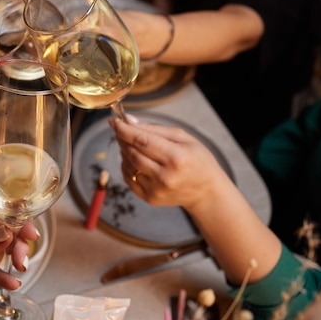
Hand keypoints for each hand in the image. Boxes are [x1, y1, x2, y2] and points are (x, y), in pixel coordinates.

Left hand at [109, 115, 232, 210]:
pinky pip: (129, 178)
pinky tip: (134, 160)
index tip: (114, 121)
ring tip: (131, 145)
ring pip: (128, 165)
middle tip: (120, 130)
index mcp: (176, 158)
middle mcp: (165, 176)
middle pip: (132, 153)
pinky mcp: (150, 198)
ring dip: (124, 152)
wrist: (206, 191)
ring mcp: (156, 189)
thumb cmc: (197, 160)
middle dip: (122, 139)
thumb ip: (154, 129)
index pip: (142, 141)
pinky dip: (126, 166)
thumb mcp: (183, 138)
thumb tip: (129, 120)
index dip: (124, 130)